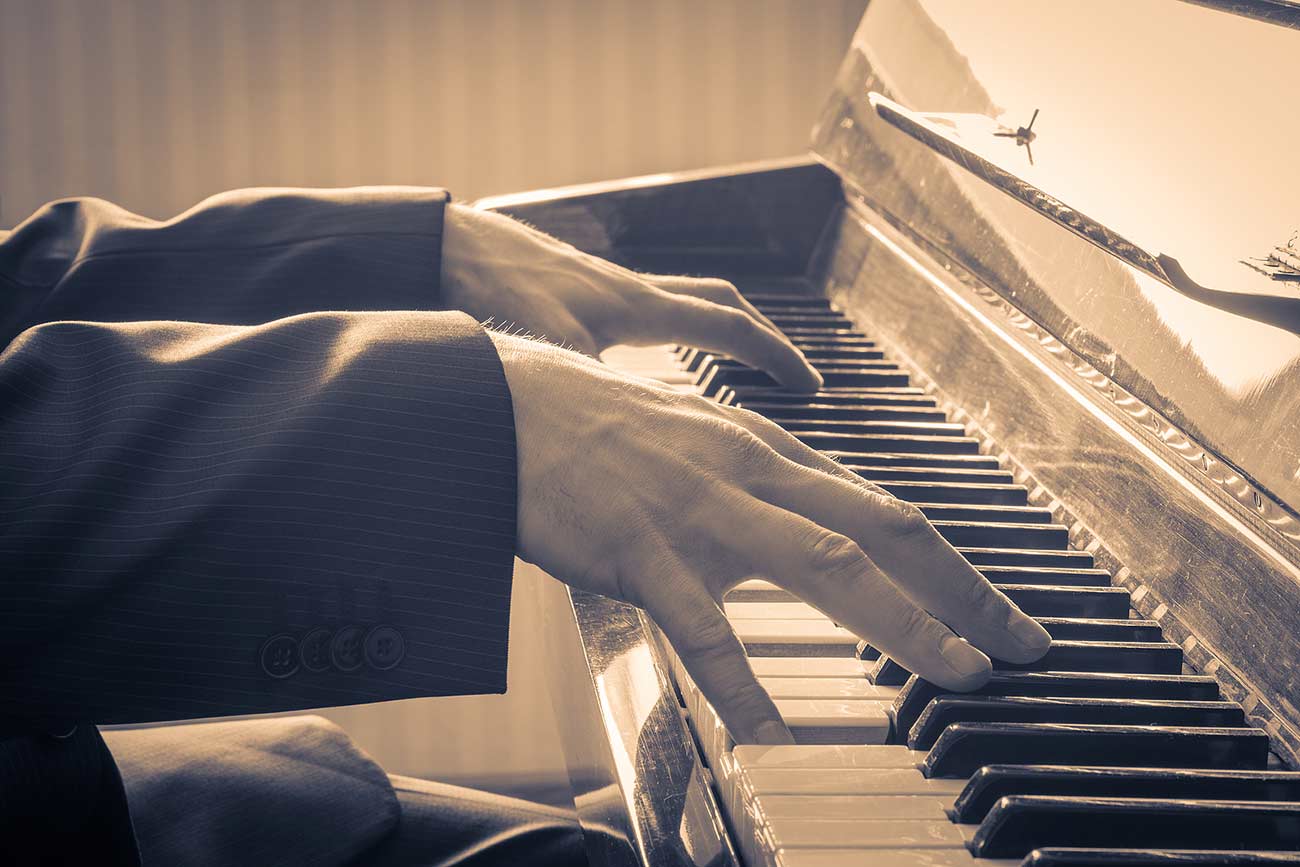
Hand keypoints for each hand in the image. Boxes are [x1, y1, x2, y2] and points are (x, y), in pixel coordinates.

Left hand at [442, 204, 821, 390]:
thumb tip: (634, 442)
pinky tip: (648, 374)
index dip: (776, 356)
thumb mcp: (552, 350)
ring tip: (733, 376)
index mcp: (640, 306)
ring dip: (716, 333)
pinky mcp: (580, 297)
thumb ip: (597, 393)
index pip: (730, 326)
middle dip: (762, 338)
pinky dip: (666, 340)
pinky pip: (646, 314)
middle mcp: (634, 293)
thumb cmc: (496, 291)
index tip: (811, 386)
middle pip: (721, 303)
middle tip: (790, 376)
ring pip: (684, 305)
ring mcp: (608, 292)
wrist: (449, 249)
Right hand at [489, 332, 1051, 745]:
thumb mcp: (694, 442)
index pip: (884, 510)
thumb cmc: (595, 425)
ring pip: (824, 564)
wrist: (508, 408)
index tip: (999, 611)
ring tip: (956, 672)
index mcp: (766, 453)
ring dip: (900, 622)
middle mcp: (751, 473)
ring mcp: (700, 510)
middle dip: (964, 592)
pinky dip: (744, 679)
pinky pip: (704, 624)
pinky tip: (772, 728)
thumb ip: (753, 484)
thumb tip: (801, 523)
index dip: (953, 565)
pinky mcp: (641, 547)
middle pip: (884, 531)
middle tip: (1022, 646)